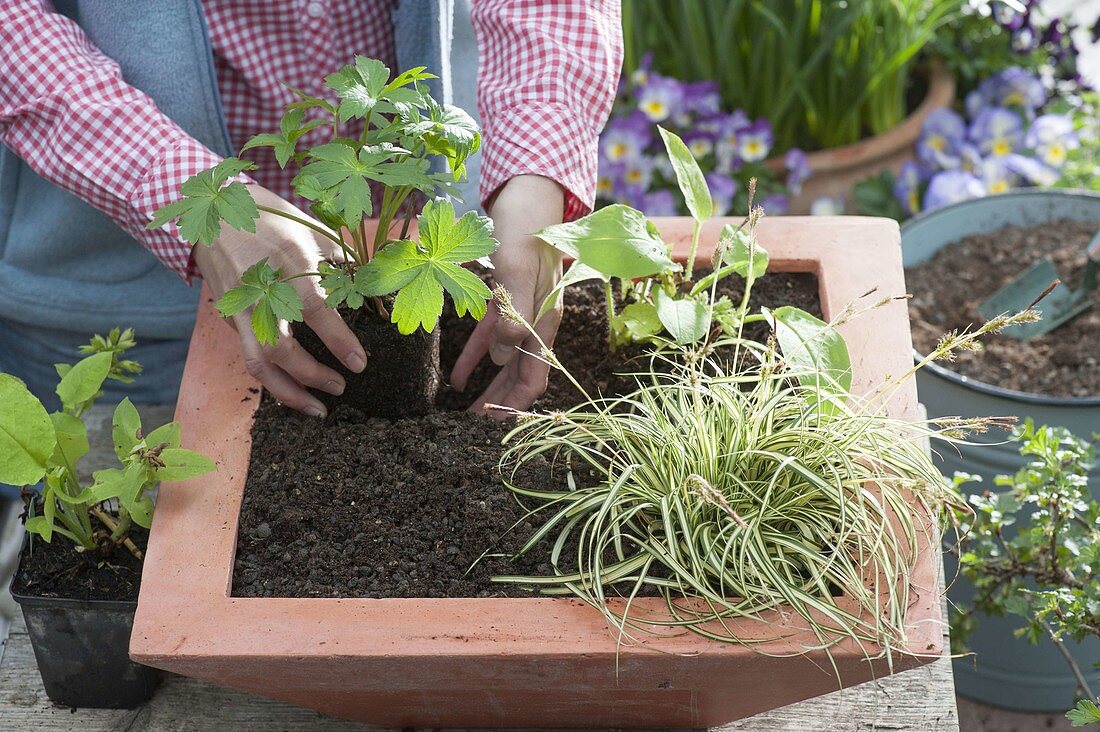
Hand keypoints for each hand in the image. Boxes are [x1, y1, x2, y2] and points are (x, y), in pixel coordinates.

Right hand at [192, 185, 365, 416]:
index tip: (360, 364)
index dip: (339, 342)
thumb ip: (340, 262)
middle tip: (341, 388)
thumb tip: (371, 292)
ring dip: (288, 393)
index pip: (316, 310)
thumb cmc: (273, 219)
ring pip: (259, 364)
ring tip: (317, 409)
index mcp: (288, 262)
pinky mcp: (230, 318)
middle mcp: (260, 291)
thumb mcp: (312, 230)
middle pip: (281, 349)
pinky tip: (295, 390)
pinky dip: (274, 379)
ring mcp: (241, 308)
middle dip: (313, 377)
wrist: (212, 213)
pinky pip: (252, 356)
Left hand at [451, 175, 564, 416]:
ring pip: (504, 363)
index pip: (535, 377)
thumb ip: (512, 313)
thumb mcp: (516, 268)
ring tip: (464, 414)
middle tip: (470, 430)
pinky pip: (488, 338)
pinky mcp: (504, 300)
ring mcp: (520, 313)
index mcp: (544, 321)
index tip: (490, 425)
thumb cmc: (527, 228)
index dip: (515, 406)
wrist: (529, 194)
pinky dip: (474, 359)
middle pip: (520, 377)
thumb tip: (501, 356)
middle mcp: (535, 323)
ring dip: (488, 389)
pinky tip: (456, 379)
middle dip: (500, 406)